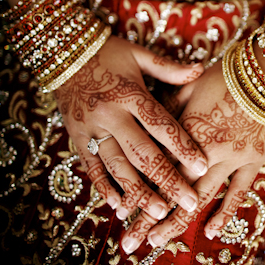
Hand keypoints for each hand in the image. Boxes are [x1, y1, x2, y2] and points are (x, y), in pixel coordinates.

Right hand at [54, 36, 208, 221]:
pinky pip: (91, 167)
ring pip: (117, 166)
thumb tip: (201, 69)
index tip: (202, 166)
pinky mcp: (77, 139)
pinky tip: (119, 207)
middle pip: (143, 153)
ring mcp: (92, 129)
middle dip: (167, 180)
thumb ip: (168, 68)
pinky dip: (104, 188)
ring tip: (159, 212)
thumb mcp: (138, 55)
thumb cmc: (107, 52)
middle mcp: (112, 115)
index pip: (161, 124)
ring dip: (138, 192)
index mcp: (130, 94)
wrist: (62, 53)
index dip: (182, 146)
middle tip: (188, 202)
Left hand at [120, 62, 264, 252]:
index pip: (155, 167)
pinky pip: (238, 193)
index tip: (121, 212)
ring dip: (177, 222)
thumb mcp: (190, 85)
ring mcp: (230, 159)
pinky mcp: (252, 162)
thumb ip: (169, 107)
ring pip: (200, 197)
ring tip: (157, 242)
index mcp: (184, 130)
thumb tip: (150, 121)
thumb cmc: (227, 74)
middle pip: (172, 189)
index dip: (137, 190)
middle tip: (130, 241)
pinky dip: (224, 213)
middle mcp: (203, 150)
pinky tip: (210, 232)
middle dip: (149, 217)